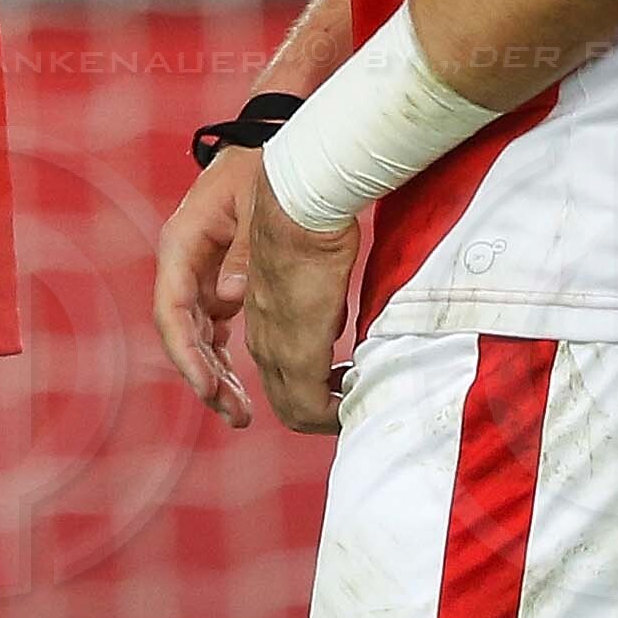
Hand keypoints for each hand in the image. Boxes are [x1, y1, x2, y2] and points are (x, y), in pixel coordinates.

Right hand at [150, 150, 258, 426]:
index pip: (173, 310)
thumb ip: (242, 252)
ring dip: (216, 373)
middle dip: (205, 377)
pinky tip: (244, 383)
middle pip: (183, 331)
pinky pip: (218, 326)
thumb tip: (229, 301)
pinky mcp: (221, 278)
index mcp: (183, 243)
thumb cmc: (267, 166)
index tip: (210, 390)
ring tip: (242, 413)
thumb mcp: (256, 203)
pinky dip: (228, 355)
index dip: (188, 355)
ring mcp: (202, 272)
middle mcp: (185, 263)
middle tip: (237, 415)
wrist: (278, 138)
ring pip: (199, 335)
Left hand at [242, 179, 361, 434]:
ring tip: (355, 401)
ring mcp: (274, 344)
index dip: (307, 393)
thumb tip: (330, 323)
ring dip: (324, 413)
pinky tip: (353, 397)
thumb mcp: (309, 274)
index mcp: (262, 317)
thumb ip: (311, 306)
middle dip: (315, 412)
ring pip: (292, 406)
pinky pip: (307, 401)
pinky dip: (329, 410)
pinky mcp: (295, 346)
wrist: (300, 204)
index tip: (341, 390)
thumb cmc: (308, 224)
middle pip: (283, 398)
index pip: (279, 374)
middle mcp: (262, 336)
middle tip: (350, 405)